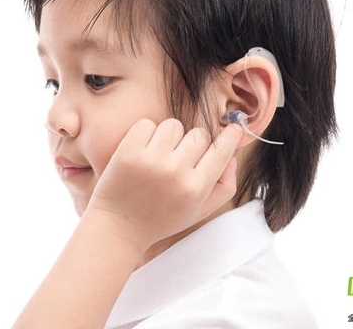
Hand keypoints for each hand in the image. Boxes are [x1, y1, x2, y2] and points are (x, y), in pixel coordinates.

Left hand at [84, 118, 242, 252]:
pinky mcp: (129, 151)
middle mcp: (176, 172)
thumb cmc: (161, 219)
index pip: (221, 151)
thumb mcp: (199, 211)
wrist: (118, 228)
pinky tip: (143, 152)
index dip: (231, 136)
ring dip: (169, 137)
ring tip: (159, 157)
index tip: (235, 128)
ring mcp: (151, 160)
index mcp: (195, 188)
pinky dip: (146, 133)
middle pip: (199, 134)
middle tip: (180, 158)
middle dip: (193, 142)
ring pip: (174, 125)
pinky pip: (147, 124)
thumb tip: (232, 155)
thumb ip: (224, 186)